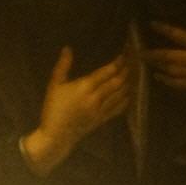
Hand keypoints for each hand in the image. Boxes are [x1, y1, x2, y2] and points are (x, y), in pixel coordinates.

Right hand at [21, 46, 131, 175]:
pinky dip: (126, 99)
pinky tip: (128, 93)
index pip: (106, 72)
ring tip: (132, 74)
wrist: (56, 135)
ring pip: (120, 94)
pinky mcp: (103, 119)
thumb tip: (68, 48)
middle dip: (126, 70)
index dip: (117, 62)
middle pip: (117, 81)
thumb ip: (62, 66)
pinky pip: (119, 108)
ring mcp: (101, 110)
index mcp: (84, 87)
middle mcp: (96, 98)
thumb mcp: (54, 85)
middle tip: (131, 62)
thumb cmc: (53, 109)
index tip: (123, 54)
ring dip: (128, 83)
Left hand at [145, 18, 185, 129]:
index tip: (152, 24)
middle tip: (139, 52)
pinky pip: (179, 83)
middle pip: (171, 55)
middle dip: (154, 53)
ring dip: (158, 67)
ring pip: (172, 69)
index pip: (181, 35)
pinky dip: (167, 81)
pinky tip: (158, 77)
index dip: (165, 29)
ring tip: (145, 63)